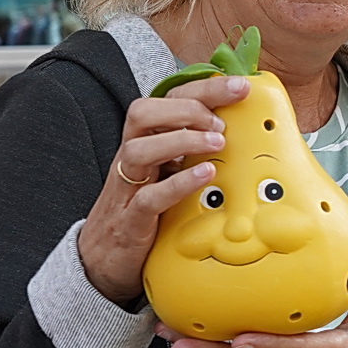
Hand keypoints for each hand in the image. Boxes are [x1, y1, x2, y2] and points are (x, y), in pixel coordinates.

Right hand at [77, 74, 249, 303]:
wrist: (103, 261)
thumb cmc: (145, 212)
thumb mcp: (171, 174)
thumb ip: (196, 153)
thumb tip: (244, 135)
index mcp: (146, 142)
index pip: (167, 100)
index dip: (202, 88)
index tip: (240, 86)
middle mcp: (132, 158)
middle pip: (144, 113)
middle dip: (187, 106)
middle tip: (221, 121)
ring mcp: (127, 188)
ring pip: (138, 149)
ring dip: (180, 139)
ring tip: (217, 141)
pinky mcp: (130, 220)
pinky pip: (147, 197)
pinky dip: (178, 183)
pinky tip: (206, 175)